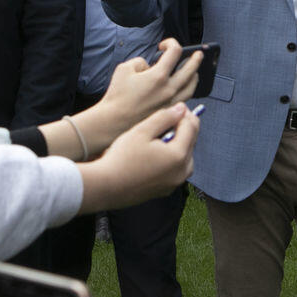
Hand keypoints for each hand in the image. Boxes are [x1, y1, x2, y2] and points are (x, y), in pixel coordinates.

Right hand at [79, 102, 198, 212]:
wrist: (105, 187)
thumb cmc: (121, 158)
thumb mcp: (142, 131)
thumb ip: (164, 118)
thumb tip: (181, 110)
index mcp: (178, 156)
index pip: (191, 128)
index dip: (186, 114)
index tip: (178, 106)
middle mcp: (181, 172)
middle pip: (191, 143)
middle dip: (183, 128)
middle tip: (170, 118)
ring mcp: (174, 183)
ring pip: (185, 157)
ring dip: (178, 144)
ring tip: (163, 135)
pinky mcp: (165, 190)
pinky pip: (175, 170)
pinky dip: (171, 158)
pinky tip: (156, 153)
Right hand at [98, 39, 200, 121]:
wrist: (114, 120)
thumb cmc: (117, 95)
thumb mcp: (125, 68)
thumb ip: (141, 62)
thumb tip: (150, 66)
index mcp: (158, 76)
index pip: (174, 52)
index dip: (171, 43)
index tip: (164, 46)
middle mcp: (168, 89)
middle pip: (190, 69)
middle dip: (195, 59)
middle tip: (199, 54)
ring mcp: (170, 102)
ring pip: (191, 87)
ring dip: (195, 76)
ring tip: (195, 72)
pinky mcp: (167, 112)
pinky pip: (185, 99)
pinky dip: (187, 90)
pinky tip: (185, 88)